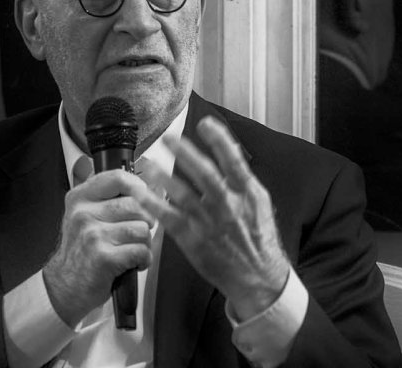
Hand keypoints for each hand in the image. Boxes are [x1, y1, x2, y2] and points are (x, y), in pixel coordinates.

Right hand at [43, 170, 154, 325]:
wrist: (65, 286)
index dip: (139, 187)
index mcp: (80, 198)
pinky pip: (141, 251)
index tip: (144, 197)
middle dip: (145, 221)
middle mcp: (83, 214)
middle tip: (135, 233)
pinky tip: (132, 263)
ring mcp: (92, 235)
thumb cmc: (82, 250)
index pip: (118, 178)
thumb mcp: (86, 216)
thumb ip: (111, 199)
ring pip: (142, 229)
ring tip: (131, 249)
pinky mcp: (103, 257)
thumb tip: (150, 189)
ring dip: (144, 243)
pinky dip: (143, 259)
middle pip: (137, 205)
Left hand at [139, 116, 289, 320]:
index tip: (205, 123)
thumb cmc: (259, 240)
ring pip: (184, 194)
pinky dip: (154, 205)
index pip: (234, 160)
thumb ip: (243, 179)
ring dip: (164, 176)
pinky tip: (141, 194)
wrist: (258, 278)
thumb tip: (228, 151)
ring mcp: (210, 224)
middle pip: (205, 174)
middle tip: (168, 138)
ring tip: (149, 163)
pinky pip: (170, 219)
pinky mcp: (194, 241)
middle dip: (186, 153)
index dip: (219, 140)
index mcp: (249, 194)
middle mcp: (230, 206)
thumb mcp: (261, 204)